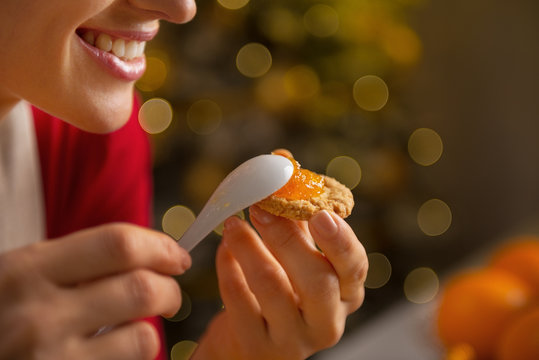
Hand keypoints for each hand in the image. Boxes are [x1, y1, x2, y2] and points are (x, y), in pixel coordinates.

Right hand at [0, 223, 190, 359]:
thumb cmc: (2, 312)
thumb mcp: (22, 275)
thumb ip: (78, 262)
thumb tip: (155, 254)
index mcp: (29, 269)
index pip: (118, 244)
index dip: (159, 247)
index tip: (175, 256)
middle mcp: (39, 314)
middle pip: (141, 289)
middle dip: (169, 290)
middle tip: (168, 295)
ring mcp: (50, 359)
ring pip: (144, 338)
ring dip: (151, 331)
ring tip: (138, 329)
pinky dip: (131, 358)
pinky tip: (114, 353)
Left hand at [193, 206, 367, 359]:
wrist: (254, 340)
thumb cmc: (284, 288)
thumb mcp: (298, 256)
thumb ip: (297, 217)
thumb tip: (284, 162)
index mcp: (346, 293)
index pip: (354, 267)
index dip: (339, 240)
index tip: (318, 213)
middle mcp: (327, 322)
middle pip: (316, 281)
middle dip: (286, 238)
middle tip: (259, 207)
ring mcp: (292, 339)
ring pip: (272, 288)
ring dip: (249, 247)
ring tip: (232, 224)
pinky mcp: (257, 345)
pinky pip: (239, 301)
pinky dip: (229, 268)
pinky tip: (225, 250)